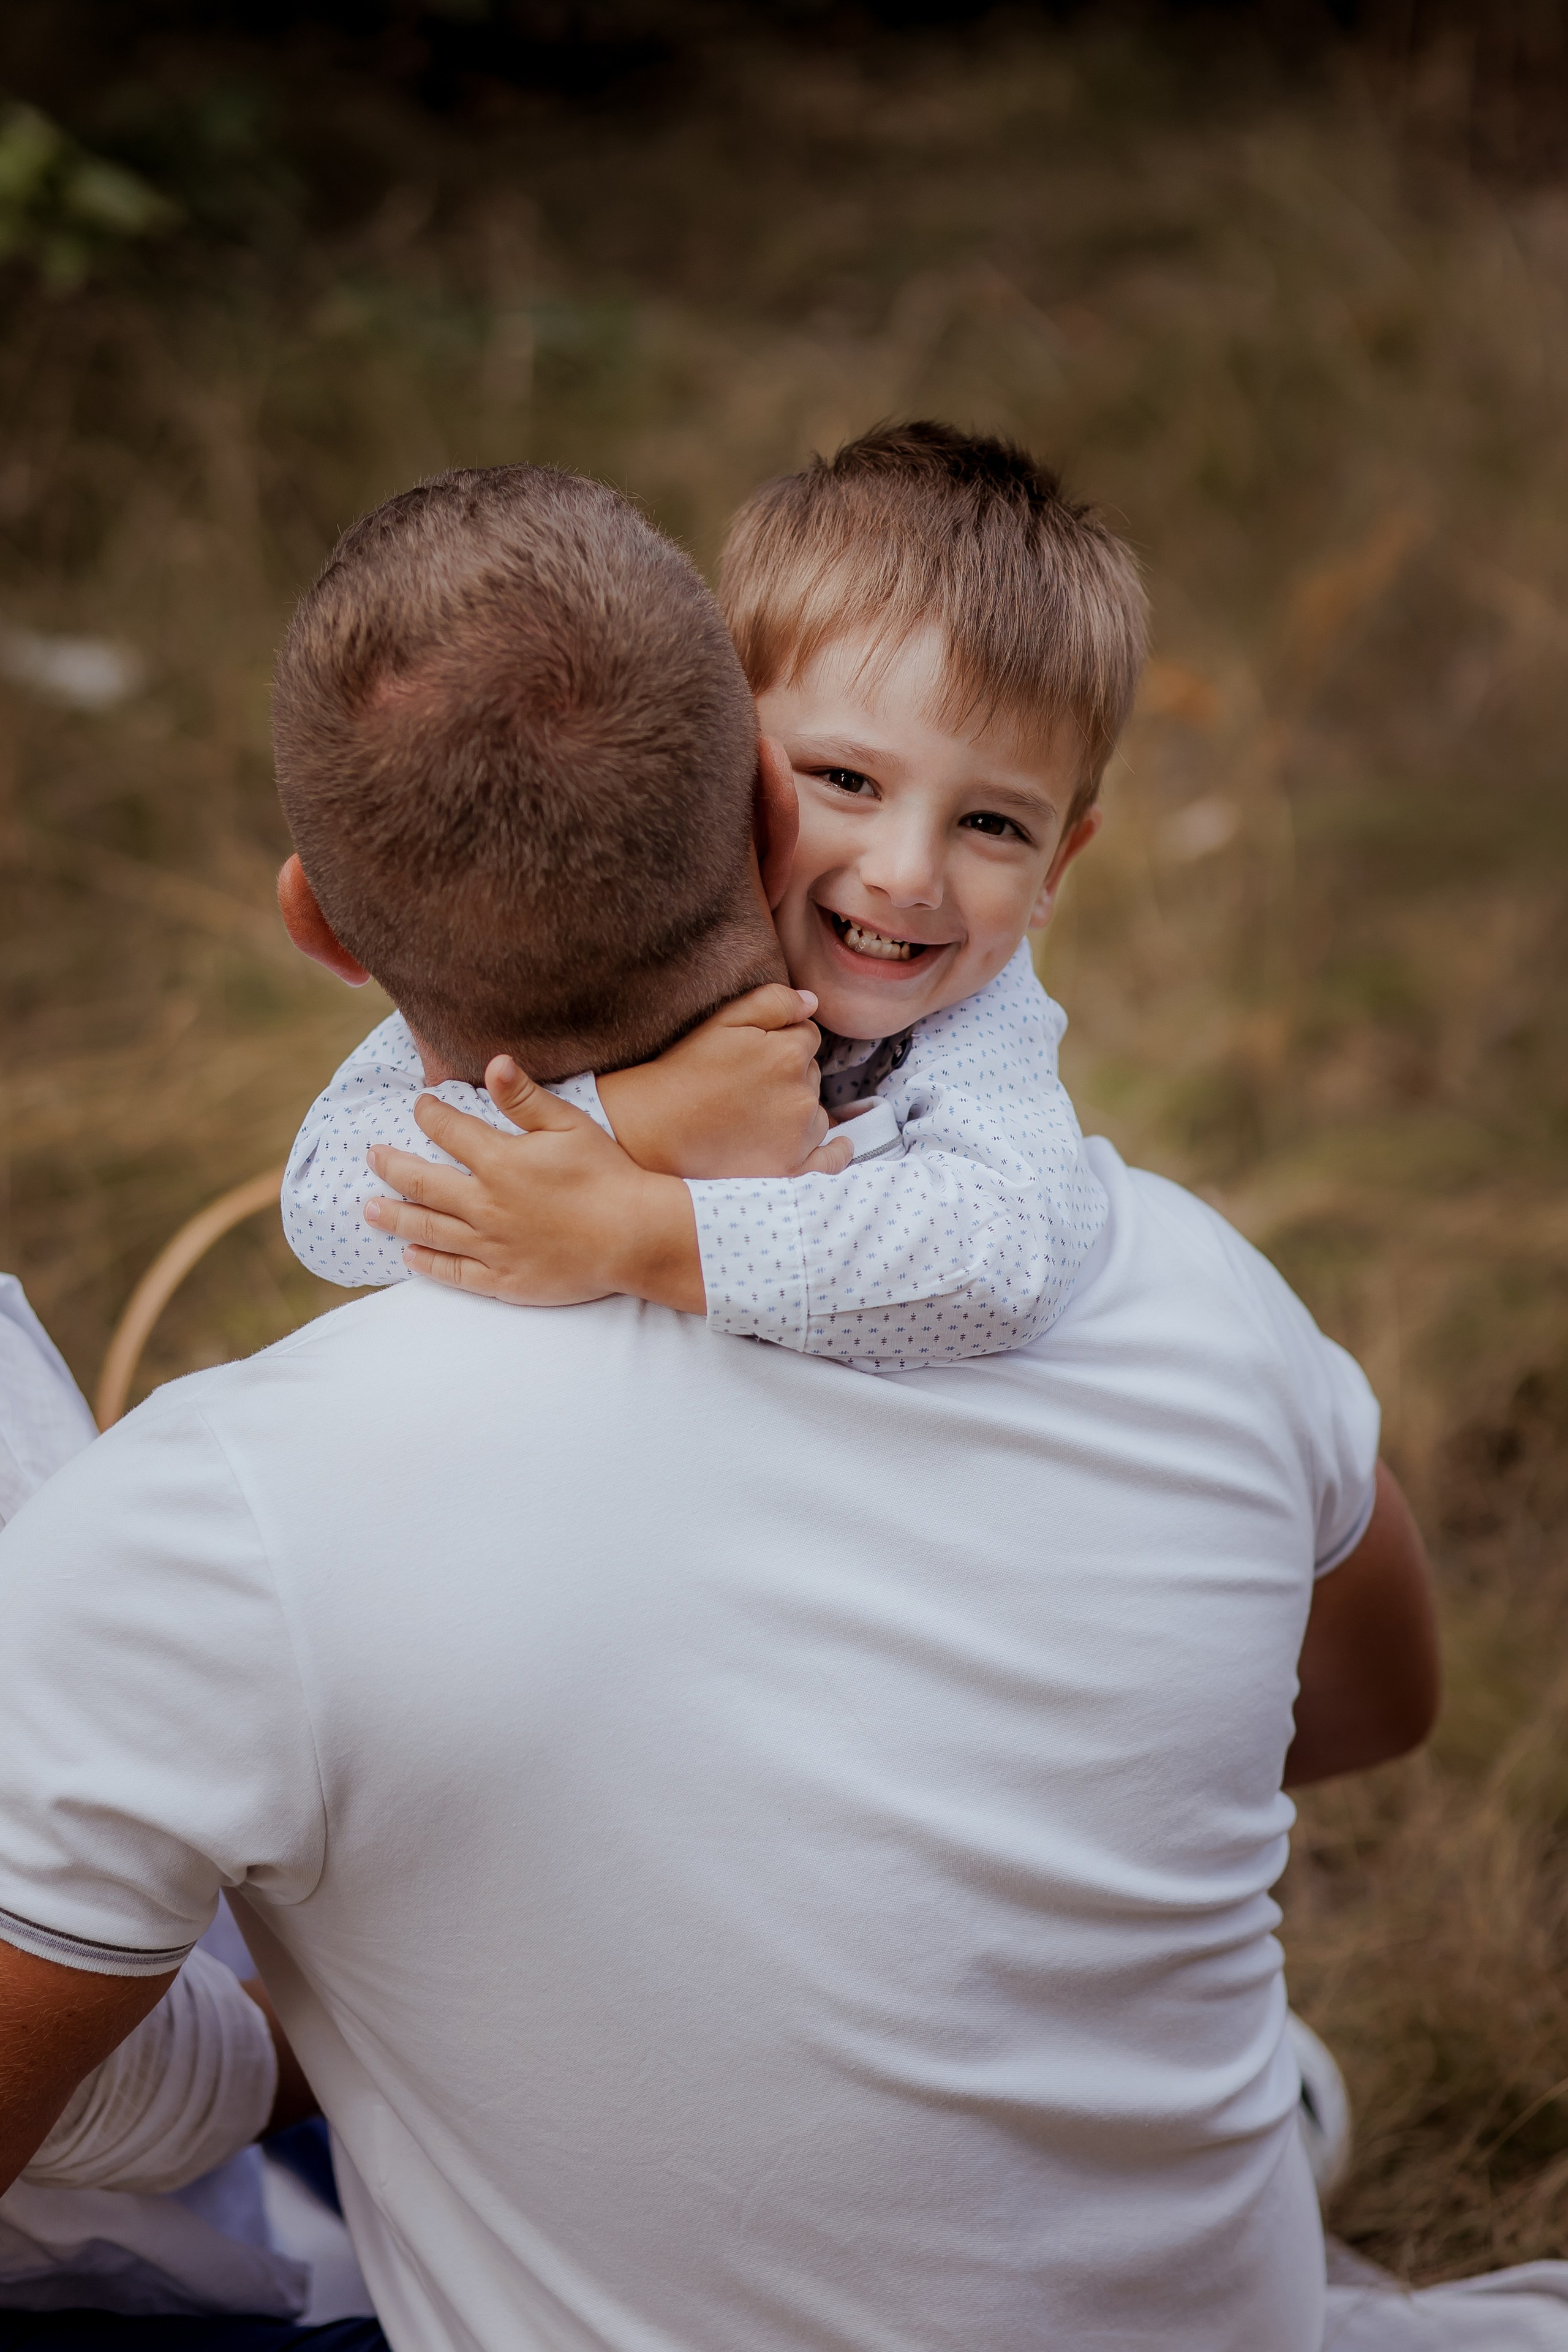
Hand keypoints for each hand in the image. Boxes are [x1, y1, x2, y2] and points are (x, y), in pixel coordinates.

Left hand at [365, 1064, 706, 1313]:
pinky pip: (455, 1273)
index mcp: (499, 1162)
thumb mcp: (569, 1125)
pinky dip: (428, 1265)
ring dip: (395, 1217)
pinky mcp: (503, 1280)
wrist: (635, 1237)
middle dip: (392, 1166)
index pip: (449, 1132)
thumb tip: (493, 1062)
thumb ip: (525, 1097)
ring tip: (369, 1210)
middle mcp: (485, 1205)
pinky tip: (409, 1259)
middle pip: (423, 1183)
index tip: (420, 1106)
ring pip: (429, 1230)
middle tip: (371, 1157)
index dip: (430, 1114)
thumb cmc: (606, 1175)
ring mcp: (491, 1246)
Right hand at [597, 984, 852, 1177]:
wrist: (654, 1131)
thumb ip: (773, 1002)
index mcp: (789, 1054)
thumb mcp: (724, 1020)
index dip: (781, 1041)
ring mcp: (800, 1137)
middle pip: (812, 1074)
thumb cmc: (685, 1071)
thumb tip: (812, 1001)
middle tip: (747, 1086)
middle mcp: (803, 1095)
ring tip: (756, 1115)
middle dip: (790, 1075)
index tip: (753, 1055)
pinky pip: (831, 1160)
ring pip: (817, 1112)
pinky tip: (836, 1147)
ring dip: (799, 1110)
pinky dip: (835, 1152)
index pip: (807, 1036)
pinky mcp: (792, 1170)